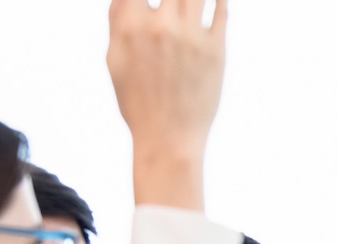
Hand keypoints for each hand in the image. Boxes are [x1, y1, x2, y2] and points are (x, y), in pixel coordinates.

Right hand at [106, 0, 226, 208]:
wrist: (169, 136)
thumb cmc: (138, 100)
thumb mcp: (115, 59)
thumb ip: (118, 20)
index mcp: (130, 26)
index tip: (151, 2)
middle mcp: (162, 26)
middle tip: (174, 6)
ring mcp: (191, 36)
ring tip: (191, 2)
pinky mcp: (216, 50)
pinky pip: (221, 10)